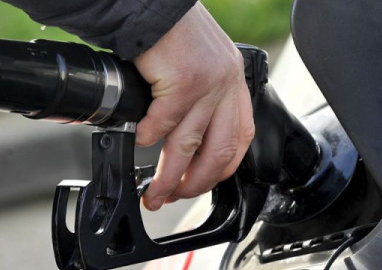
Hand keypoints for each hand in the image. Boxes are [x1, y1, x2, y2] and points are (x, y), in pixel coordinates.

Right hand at [134, 1, 254, 210]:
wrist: (156, 7)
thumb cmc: (175, 35)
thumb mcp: (204, 67)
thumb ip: (204, 100)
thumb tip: (188, 138)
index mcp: (234, 84)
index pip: (240, 139)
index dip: (222, 168)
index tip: (202, 182)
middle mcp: (226, 85)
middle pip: (218, 151)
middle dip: (196, 183)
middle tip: (175, 196)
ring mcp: (208, 84)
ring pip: (189, 144)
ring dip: (170, 175)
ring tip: (155, 191)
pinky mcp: (184, 80)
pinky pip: (164, 121)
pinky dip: (149, 136)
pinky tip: (140, 141)